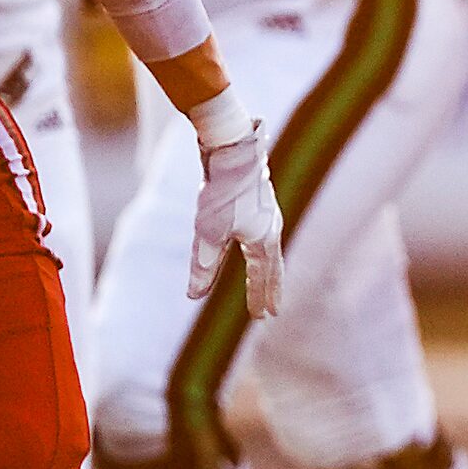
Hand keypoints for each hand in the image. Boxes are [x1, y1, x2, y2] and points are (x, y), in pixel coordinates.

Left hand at [190, 119, 285, 317]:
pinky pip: (266, 235)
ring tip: (268, 280)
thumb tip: (193, 296)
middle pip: (274, 267)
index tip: (263, 317)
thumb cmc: (222, 194)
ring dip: (271, 270)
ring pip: (272, 250)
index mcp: (263, 242)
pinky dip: (265, 251)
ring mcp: (269, 215)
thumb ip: (204, 266)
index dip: (260, 298)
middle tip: (273, 310)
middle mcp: (272, 229)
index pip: (263, 278)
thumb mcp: (208, 233)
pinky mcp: (261, 202)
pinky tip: (259, 245)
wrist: (233, 151)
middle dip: (271, 289)